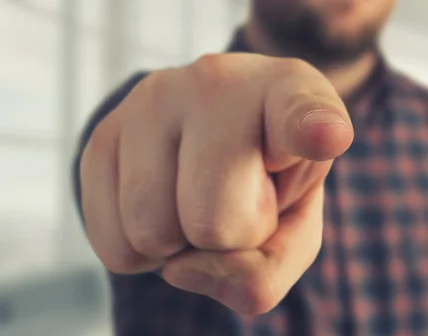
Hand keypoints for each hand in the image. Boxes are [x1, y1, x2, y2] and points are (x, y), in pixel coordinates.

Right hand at [79, 53, 353, 314]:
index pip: (301, 113)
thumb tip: (182, 268)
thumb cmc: (266, 181)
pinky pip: (113, 243)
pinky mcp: (103, 133)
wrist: (212, 136)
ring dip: (179, 242)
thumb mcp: (295, 226)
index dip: (313, 130)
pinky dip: (142, 249)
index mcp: (290, 95)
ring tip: (197, 197)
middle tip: (238, 200)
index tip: (324, 135)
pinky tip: (163, 204)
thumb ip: (266, 269)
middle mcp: (218, 82)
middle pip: (214, 221)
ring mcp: (152, 100)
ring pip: (152, 232)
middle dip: (228, 237)